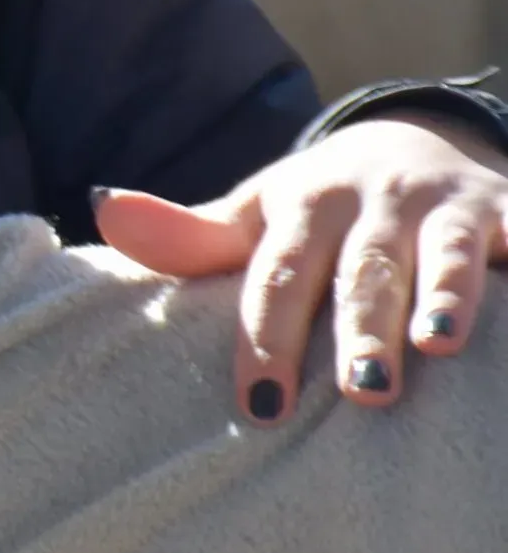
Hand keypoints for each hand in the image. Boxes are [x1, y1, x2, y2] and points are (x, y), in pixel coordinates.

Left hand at [93, 114, 507, 423]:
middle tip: (362, 395)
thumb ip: (188, 236)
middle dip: (360, 330)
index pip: (277, 277)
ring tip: (440, 346)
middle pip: (362, 271)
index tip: (259, 408)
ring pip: (445, 254)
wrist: (408, 143)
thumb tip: (103, 209)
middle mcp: (375, 200)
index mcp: (303, 205)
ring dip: (448, 296)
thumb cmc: (312, 211)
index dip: (267, 340)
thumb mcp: (252, 217)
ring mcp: (448, 206)